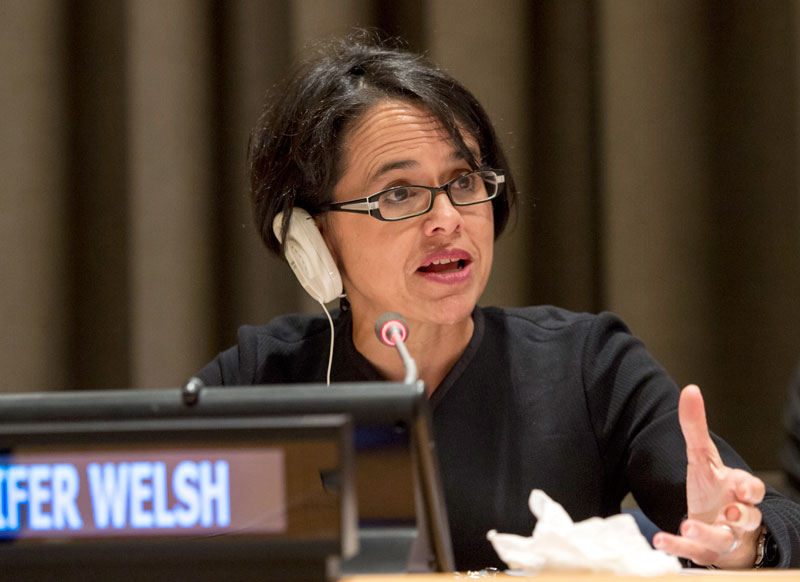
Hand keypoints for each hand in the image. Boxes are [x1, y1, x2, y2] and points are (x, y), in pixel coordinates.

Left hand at [652, 385, 764, 567]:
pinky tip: (659, 540)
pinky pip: (693, 552)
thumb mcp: (703, 457)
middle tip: (731, 513)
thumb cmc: (713, 490)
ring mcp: (723, 536)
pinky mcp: (705, 551)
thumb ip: (695, 427)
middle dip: (742, 516)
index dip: (750, 489)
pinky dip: (677, 547)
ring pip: (723, 539)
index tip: (743, 489)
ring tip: (689, 525)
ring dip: (707, 533)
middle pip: (748, 518)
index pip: (754, 490)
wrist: (717, 526)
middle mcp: (736, 517)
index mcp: (740, 493)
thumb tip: (690, 389)